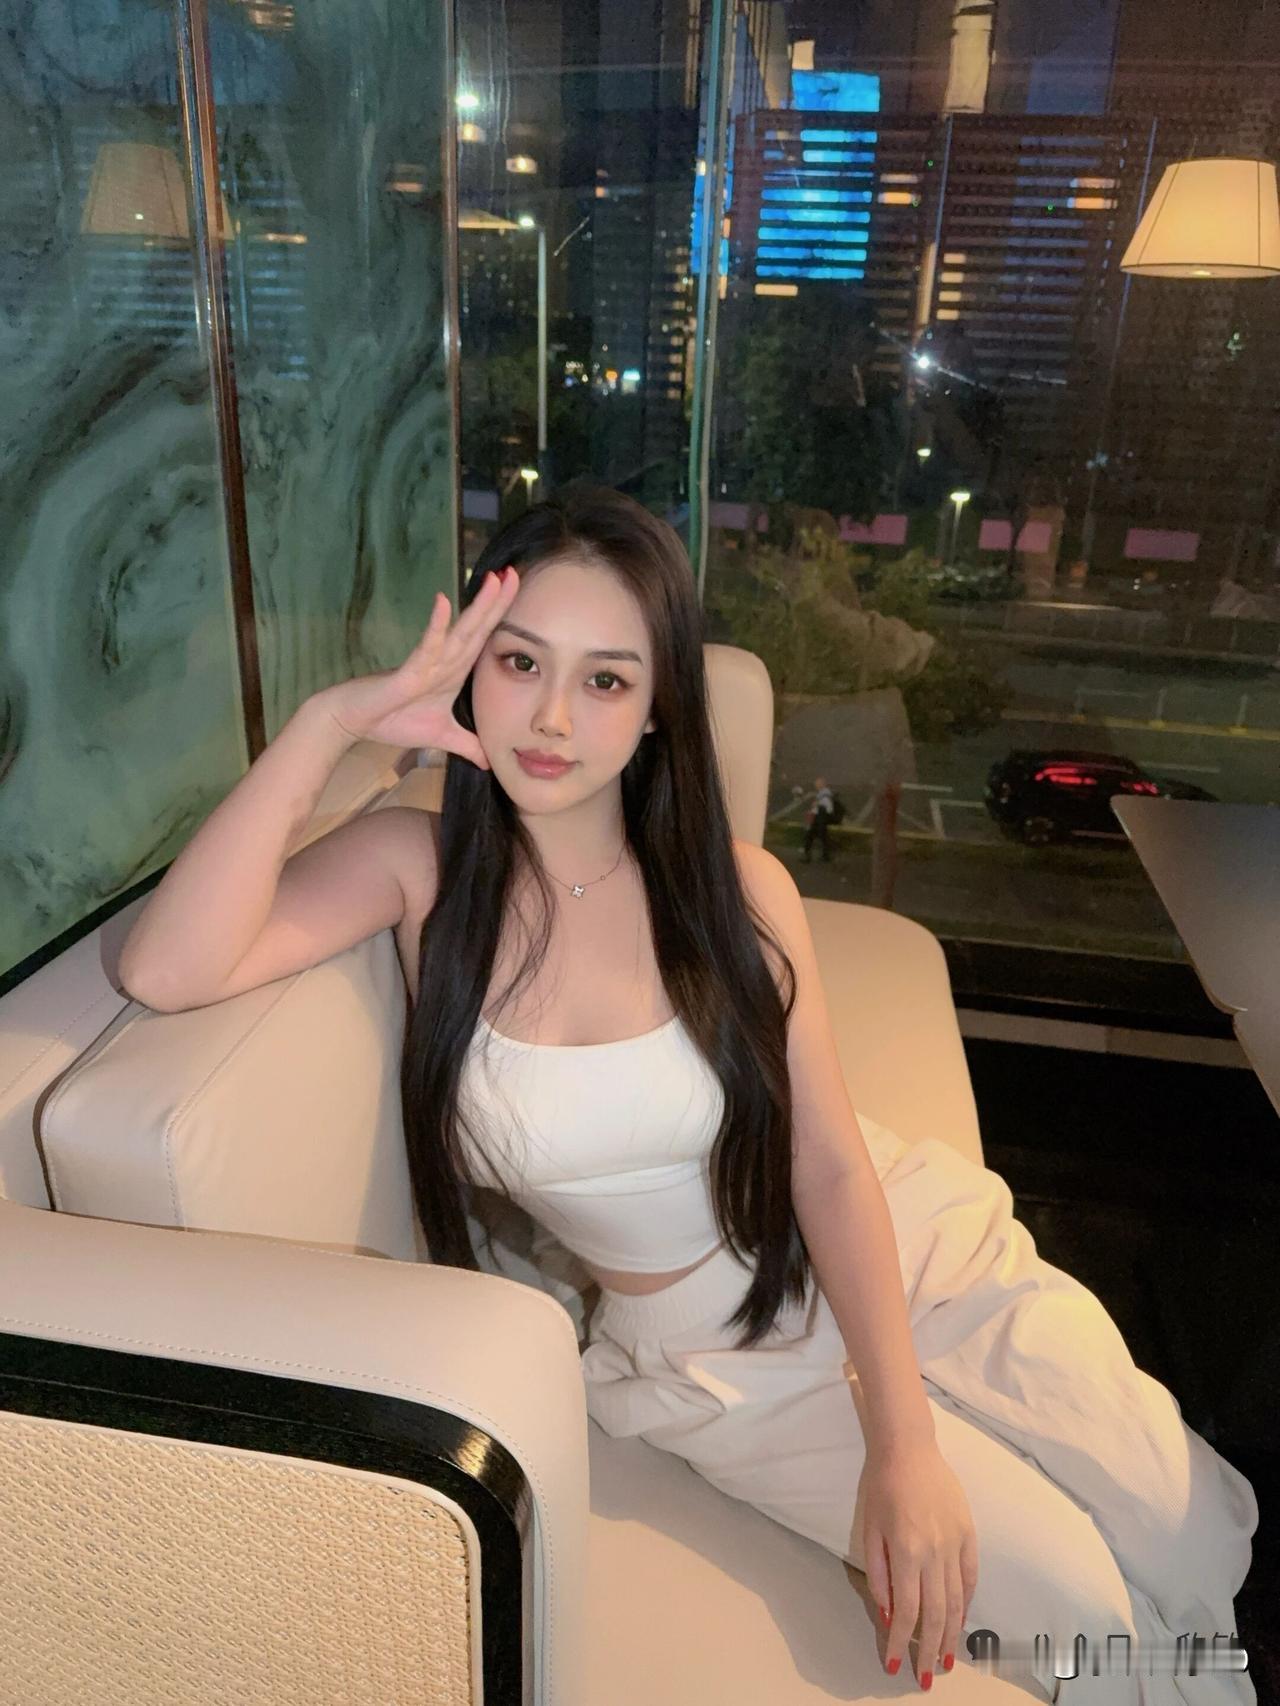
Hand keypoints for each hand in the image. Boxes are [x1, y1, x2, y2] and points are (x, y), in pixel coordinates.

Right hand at [319, 566, 519, 766]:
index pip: (484, 639)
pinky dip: (436, 626)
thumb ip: (467, 745)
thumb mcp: (441, 736)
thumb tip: (488, 762)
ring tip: (493, 580)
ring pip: (459, 632)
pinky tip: (443, 602)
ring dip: (477, 607)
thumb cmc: (393, 721)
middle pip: (477, 628)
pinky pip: (426, 647)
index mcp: (454, 671)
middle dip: (497, 602)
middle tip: (515, 572)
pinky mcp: (408, 672)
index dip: (501, 617)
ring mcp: (427, 664)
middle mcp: (445, 662)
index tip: (519, 592)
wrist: (355, 721)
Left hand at [860, 1439, 977, 1688]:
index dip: (900, 1642)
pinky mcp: (969, 1533)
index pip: (906, 1611)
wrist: (908, 1448)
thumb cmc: (881, 1486)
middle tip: (926, 1678)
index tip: (894, 1665)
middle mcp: (935, 1552)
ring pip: (957, 1601)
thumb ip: (879, 1574)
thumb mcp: (869, 1530)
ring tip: (947, 1661)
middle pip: (936, 1614)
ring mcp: (955, 1543)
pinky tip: (960, 1621)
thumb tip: (890, 1612)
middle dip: (931, 1651)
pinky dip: (966, 1603)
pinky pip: (970, 1577)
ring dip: (952, 1635)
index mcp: (906, 1552)